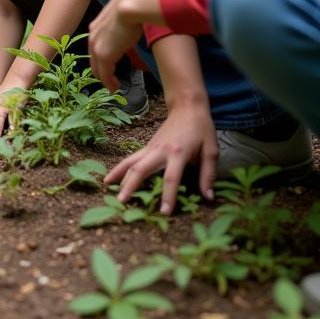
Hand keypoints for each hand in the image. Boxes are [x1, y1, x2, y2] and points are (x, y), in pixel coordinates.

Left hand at [88, 0, 161, 90]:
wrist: (131, 4)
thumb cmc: (133, 6)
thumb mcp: (124, 15)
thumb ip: (123, 23)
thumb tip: (134, 24)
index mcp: (96, 27)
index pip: (96, 46)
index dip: (101, 57)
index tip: (108, 65)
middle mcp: (93, 37)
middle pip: (94, 59)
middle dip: (101, 70)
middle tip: (109, 80)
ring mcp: (97, 46)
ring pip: (98, 68)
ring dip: (105, 79)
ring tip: (112, 86)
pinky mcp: (104, 55)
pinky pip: (104, 74)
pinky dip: (109, 83)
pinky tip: (114, 88)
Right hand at [105, 98, 217, 213]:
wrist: (186, 107)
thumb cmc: (201, 129)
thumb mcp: (211, 150)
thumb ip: (208, 174)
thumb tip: (208, 197)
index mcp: (178, 152)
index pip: (171, 178)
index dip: (168, 195)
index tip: (164, 212)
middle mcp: (160, 150)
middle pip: (141, 169)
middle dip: (131, 186)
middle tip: (122, 202)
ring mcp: (151, 147)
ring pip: (131, 162)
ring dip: (119, 175)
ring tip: (108, 188)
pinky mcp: (147, 146)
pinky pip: (131, 159)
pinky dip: (120, 168)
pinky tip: (111, 177)